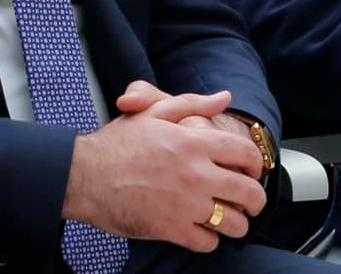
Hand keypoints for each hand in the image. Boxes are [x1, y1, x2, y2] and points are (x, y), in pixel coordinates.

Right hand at [64, 85, 267, 251]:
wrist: (84, 175)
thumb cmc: (116, 144)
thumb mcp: (153, 113)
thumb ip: (192, 104)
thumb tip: (223, 98)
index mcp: (193, 142)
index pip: (245, 153)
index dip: (256, 163)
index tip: (252, 170)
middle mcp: (196, 173)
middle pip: (249, 192)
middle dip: (255, 199)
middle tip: (249, 202)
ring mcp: (186, 204)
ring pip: (233, 222)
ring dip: (235, 223)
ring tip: (228, 220)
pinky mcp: (172, 229)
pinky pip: (208, 242)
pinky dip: (209, 239)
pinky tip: (201, 230)